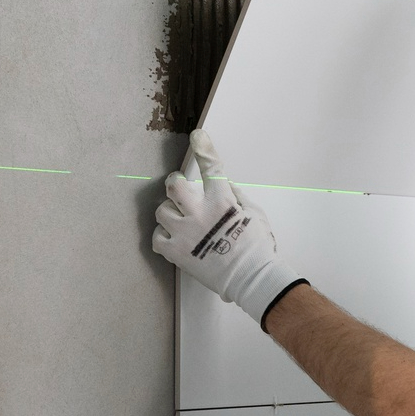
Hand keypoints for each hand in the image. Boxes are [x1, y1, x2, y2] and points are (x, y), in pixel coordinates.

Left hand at [152, 130, 303, 324]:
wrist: (251, 279)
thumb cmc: (257, 248)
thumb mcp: (254, 214)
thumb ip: (236, 196)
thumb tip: (223, 186)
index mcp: (222, 201)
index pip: (211, 167)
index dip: (203, 148)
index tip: (197, 136)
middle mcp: (200, 213)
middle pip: (173, 186)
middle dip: (174, 183)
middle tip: (178, 188)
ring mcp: (186, 233)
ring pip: (162, 211)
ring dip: (170, 212)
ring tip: (180, 220)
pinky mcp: (177, 252)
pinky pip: (157, 237)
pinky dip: (163, 236)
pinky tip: (174, 237)